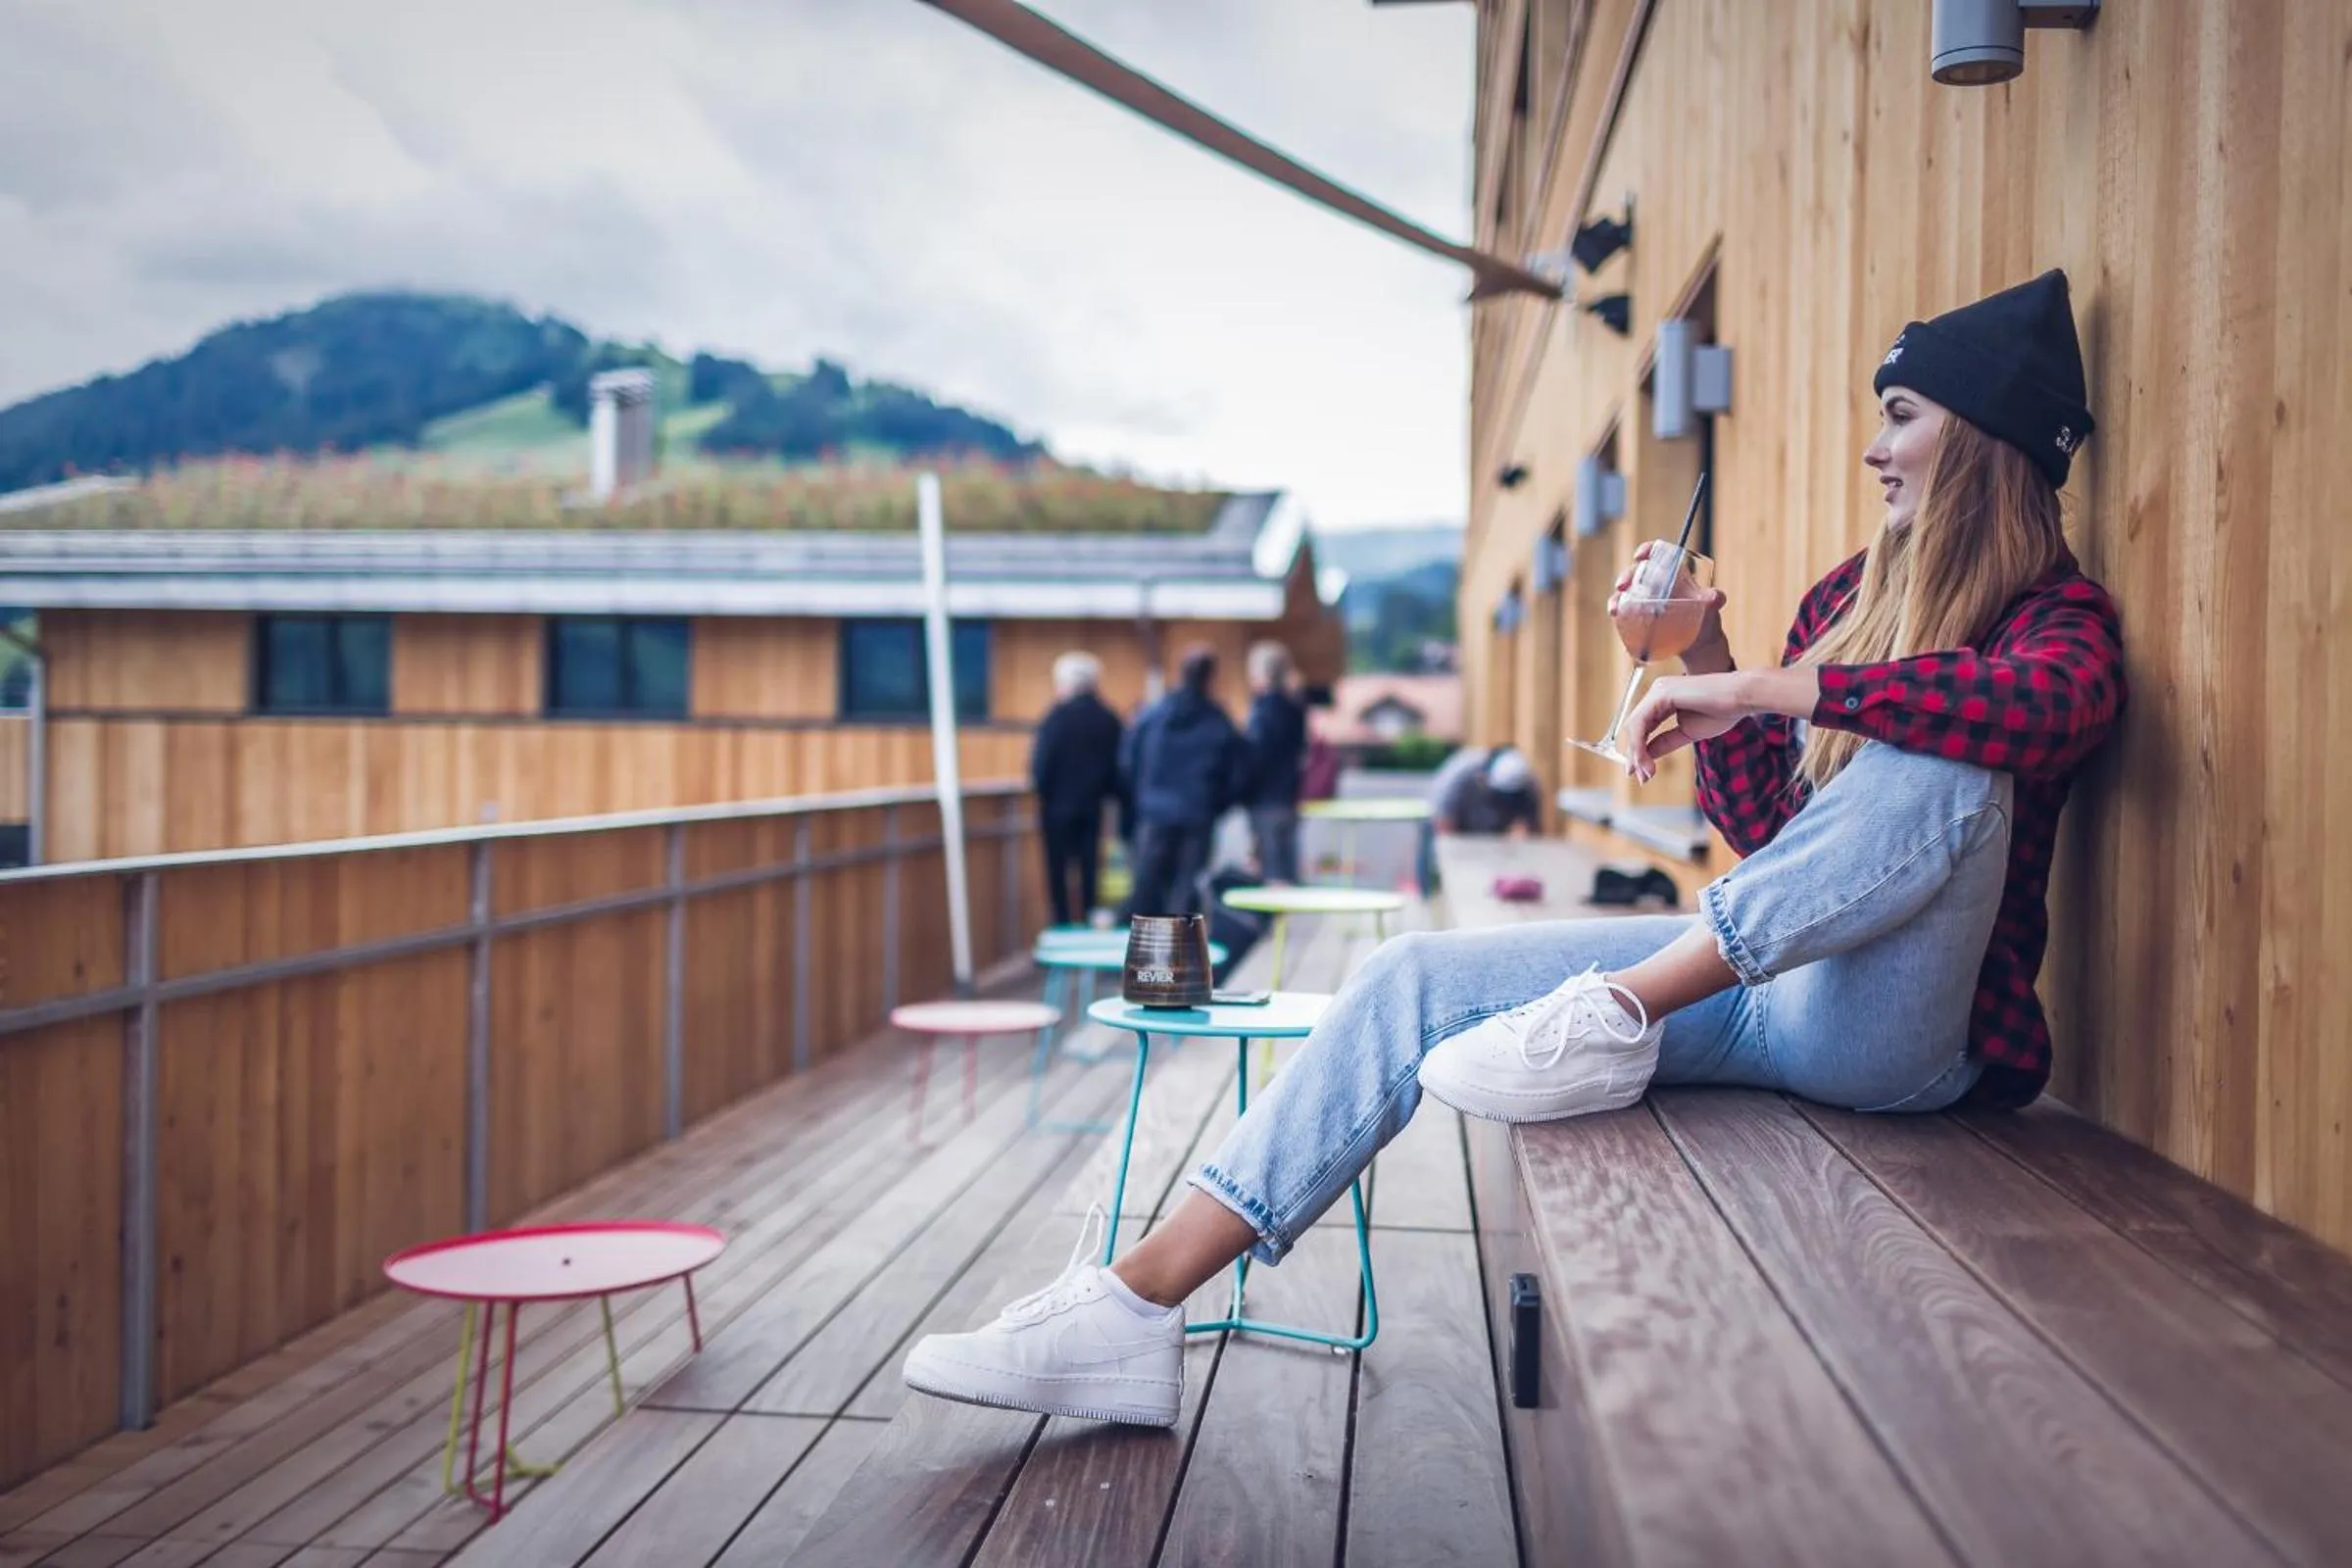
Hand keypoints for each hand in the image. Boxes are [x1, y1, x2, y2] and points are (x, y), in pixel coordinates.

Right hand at [1611, 540, 1730, 671]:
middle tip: (1623, 585)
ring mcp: (1645, 599)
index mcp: (1672, 573)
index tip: (1640, 555)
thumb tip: (1715, 598)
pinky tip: (1614, 613)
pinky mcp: (1637, 615)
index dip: (1647, 550)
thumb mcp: (1710, 607)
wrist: (1698, 643)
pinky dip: (1617, 608)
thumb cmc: (1704, 619)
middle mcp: (1655, 583)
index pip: (1658, 555)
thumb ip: (1714, 599)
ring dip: (1617, 596)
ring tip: (1615, 607)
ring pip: (1627, 590)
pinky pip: (1623, 608)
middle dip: (1627, 575)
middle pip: (1637, 572)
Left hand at [1618, 672, 1753, 780]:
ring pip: (1634, 726)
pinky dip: (1640, 744)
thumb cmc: (1722, 711)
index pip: (1642, 727)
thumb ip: (1665, 742)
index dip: (1639, 751)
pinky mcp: (1662, 693)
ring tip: (1645, 773)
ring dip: (1637, 753)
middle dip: (1635, 755)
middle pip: (1634, 727)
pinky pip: (1641, 722)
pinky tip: (1644, 760)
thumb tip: (1645, 757)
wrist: (1742, 697)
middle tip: (1641, 778)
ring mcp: (1658, 691)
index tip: (1641, 774)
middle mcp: (1657, 692)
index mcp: (1662, 699)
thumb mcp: (1687, 733)